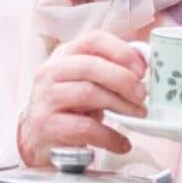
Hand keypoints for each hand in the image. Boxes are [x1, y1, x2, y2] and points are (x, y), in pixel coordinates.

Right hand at [18, 30, 146, 165]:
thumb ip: (110, 71)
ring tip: (137, 114)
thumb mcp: (87, 83)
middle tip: (142, 95)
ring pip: (88, 93)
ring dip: (120, 105)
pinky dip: (109, 136)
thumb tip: (144, 66)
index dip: (121, 51)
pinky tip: (121, 143)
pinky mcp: (46, 125)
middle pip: (90, 66)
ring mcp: (45, 98)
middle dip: (123, 79)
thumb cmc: (69, 108)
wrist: (38, 139)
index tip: (141, 69)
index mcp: (64, 55)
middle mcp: (50, 71)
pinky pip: (85, 127)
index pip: (93, 39)